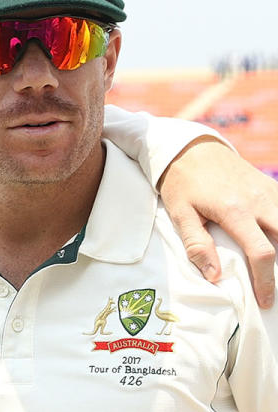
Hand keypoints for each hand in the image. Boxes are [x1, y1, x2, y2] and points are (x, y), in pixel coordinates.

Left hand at [159, 136, 277, 307]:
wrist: (190, 147)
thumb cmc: (181, 181)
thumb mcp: (180, 213)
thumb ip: (197, 245)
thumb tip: (215, 276)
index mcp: (234, 210)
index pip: (261, 253)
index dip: (266, 281)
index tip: (265, 300)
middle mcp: (259, 201)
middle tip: (276, 288)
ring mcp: (269, 191)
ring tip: (276, 268)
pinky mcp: (271, 186)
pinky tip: (277, 242)